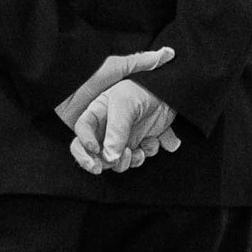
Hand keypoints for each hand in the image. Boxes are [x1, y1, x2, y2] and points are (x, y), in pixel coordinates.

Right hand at [57, 48, 173, 174]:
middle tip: (112, 162)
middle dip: (102, 162)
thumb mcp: (125, 103)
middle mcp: (107, 129)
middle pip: (94, 153)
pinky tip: (153, 142)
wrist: (169, 92)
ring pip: (116, 161)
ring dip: (128, 161)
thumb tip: (110, 156)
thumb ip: (116, 130)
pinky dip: (147, 153)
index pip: (82, 131)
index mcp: (98, 114)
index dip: (83, 144)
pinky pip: (138, 159)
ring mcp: (123, 139)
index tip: (95, 150)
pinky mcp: (139, 145)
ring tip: (138, 151)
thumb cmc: (143, 89)